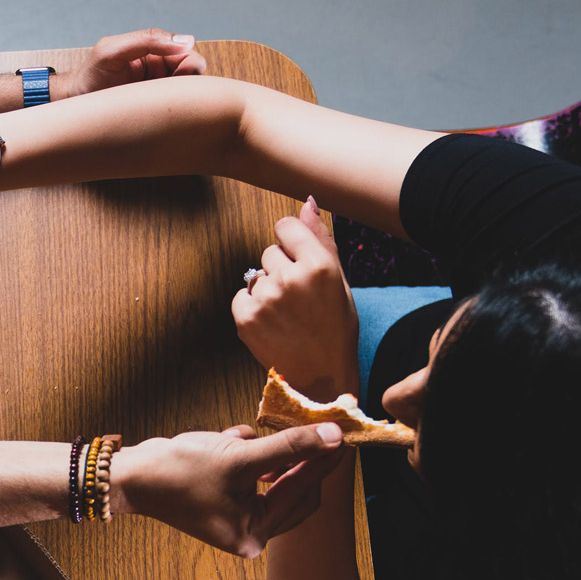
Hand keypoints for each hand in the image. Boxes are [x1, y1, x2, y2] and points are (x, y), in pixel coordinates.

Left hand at [57, 29, 207, 98]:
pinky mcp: (155, 109)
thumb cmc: (90, 76)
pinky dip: (176, 112)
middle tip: (169, 94)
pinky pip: (176, 110)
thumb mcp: (113, 51)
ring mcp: (158, 89)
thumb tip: (187, 40)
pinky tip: (161, 116)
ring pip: (187, 92)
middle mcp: (159, 67)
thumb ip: (147, 40)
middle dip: (189, 82)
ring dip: (182, 98)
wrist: (74, 104)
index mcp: (153, 49)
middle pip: (193, 72)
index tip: (180, 76)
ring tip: (160, 105)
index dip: (190, 64)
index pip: (187, 52)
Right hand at [112, 422, 347, 557]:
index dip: (323, 460)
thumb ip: (289, 446)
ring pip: (274, 478)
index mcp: (253, 534)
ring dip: (269, 453)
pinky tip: (230, 441)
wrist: (130, 474)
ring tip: (255, 436)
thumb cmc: (180, 471)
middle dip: (296, 457)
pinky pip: (252, 473)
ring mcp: (235, 515)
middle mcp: (247, 531)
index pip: (303, 493)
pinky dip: (248, 453)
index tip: (343, 432)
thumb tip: (333, 435)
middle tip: (314, 426)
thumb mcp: (239, 457)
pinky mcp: (224, 498)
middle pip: (294, 490)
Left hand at [232, 196, 358, 398]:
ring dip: (267, 289)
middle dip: (281, 269)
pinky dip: (251, 307)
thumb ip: (321, 239)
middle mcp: (291, 278)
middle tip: (298, 299)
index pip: (285, 226)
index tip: (297, 260)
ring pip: (256, 275)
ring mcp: (265, 298)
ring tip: (286, 315)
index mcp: (319, 265)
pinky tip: (272, 324)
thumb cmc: (335, 328)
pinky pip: (241, 296)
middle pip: (269, 252)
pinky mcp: (245, 317)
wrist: (321, 377)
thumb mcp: (340, 282)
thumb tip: (307, 202)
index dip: (290, 241)